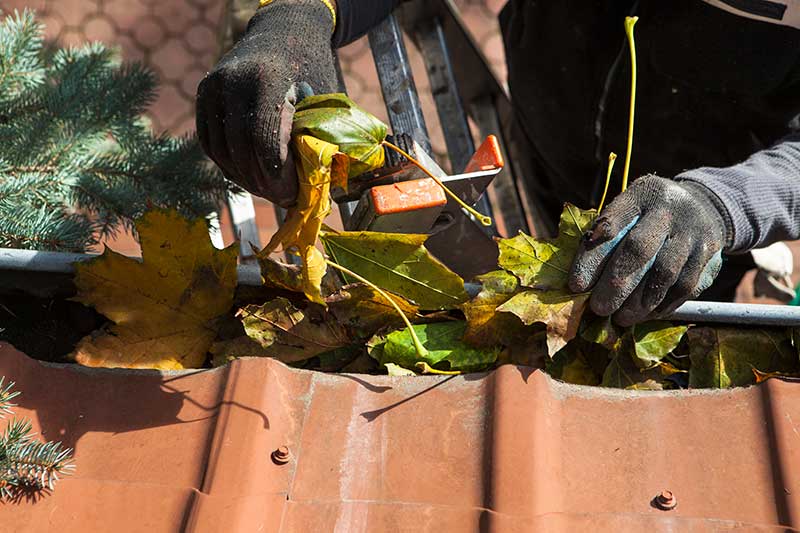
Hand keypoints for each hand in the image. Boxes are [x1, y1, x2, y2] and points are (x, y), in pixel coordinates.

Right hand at [196, 0, 337, 206]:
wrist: (284, 29)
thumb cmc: (311, 69)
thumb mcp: (322, 98)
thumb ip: (316, 137)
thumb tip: (314, 189)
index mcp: (268, 80)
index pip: (265, 141)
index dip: (278, 176)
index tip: (292, 194)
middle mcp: (233, 82)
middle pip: (242, 149)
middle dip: (262, 183)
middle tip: (281, 200)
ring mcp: (214, 86)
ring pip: (222, 150)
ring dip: (244, 178)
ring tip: (268, 191)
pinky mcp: (204, 93)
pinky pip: (210, 142)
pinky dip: (227, 164)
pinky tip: (248, 176)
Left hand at [569, 175, 729, 325]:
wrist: (705, 205)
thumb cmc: (650, 214)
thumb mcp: (629, 209)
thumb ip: (607, 235)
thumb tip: (581, 281)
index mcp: (641, 194)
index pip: (611, 224)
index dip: (592, 256)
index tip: (576, 285)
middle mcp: (670, 210)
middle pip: (639, 249)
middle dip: (616, 284)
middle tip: (599, 309)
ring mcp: (694, 231)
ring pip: (665, 273)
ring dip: (640, 302)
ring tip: (621, 318)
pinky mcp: (710, 254)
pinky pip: (686, 286)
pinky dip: (663, 305)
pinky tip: (646, 315)